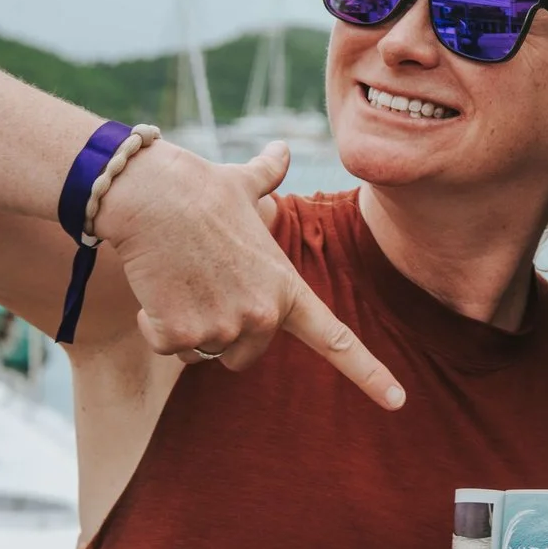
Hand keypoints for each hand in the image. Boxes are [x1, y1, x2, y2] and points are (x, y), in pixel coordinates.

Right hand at [97, 140, 404, 406]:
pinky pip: (167, 346)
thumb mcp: (243, 183)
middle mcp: (262, 315)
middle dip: (223, 330)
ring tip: (180, 278)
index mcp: (286, 287)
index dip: (369, 374)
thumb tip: (281, 147)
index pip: (336, 340)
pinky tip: (155, 285)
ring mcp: (223, 327)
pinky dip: (154, 324)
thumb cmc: (196, 187)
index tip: (398, 401)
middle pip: (244, 355)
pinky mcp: (182, 335)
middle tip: (204, 283)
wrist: (150, 193)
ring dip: (186, 327)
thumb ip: (267, 176)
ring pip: (202, 353)